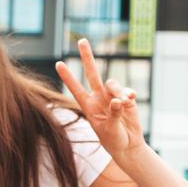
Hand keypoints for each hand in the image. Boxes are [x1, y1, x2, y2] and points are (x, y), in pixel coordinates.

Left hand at [55, 39, 144, 157]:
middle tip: (82, 40)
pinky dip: (128, 94)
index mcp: (88, 106)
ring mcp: (112, 96)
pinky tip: (129, 101)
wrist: (128, 145)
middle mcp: (98, 98)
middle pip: (92, 73)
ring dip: (116, 90)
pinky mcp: (126, 98)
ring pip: (112, 83)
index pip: (76, 88)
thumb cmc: (113, 140)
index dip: (67, 76)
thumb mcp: (110, 130)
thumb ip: (113, 114)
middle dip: (87, 57)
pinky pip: (127, 90)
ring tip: (122, 102)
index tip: (58, 63)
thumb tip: (117, 99)